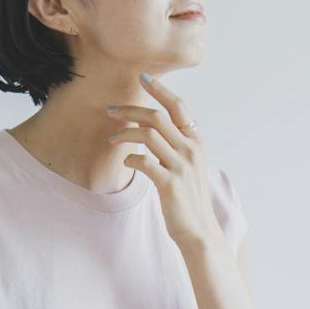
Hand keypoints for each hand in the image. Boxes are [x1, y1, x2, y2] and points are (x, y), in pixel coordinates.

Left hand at [105, 74, 223, 248]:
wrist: (198, 230)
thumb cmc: (187, 198)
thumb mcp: (187, 166)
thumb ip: (175, 145)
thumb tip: (152, 129)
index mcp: (196, 141)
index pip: (178, 106)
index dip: (160, 89)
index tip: (142, 77)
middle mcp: (191, 149)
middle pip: (157, 116)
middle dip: (130, 110)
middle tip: (111, 111)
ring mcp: (181, 166)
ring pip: (148, 134)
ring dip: (125, 133)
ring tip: (112, 139)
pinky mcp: (169, 184)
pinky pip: (144, 161)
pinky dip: (130, 158)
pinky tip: (125, 162)